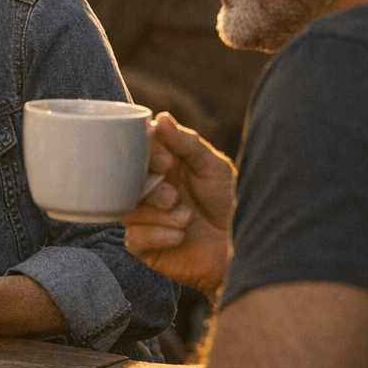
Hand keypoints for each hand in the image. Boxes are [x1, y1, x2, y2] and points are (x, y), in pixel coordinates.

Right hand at [120, 112, 236, 301]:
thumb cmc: (230, 203)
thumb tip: (161, 118)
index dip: (143, 155)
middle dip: (149, 188)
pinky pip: (134, 237)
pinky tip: (180, 236)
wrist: (243, 248)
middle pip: (125, 182)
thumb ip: (187, 143)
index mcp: (163, 167)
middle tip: (172, 195)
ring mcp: (146, 218)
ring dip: (158, 214)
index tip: (164, 162)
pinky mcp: (146, 247)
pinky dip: (158, 235)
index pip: (136, 152)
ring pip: (128, 209)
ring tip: (185, 218)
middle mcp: (150, 190)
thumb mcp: (213, 167)